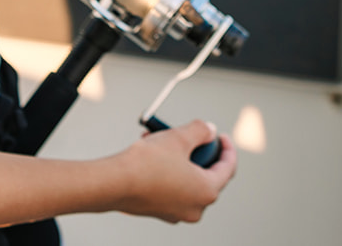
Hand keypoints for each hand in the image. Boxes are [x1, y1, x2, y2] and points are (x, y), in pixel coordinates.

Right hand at [111, 120, 237, 222]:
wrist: (113, 182)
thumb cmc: (145, 164)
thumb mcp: (178, 137)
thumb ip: (200, 130)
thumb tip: (208, 130)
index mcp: (207, 191)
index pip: (228, 168)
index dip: (226, 147)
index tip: (221, 137)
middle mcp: (195, 207)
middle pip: (207, 174)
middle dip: (197, 151)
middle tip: (190, 137)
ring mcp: (177, 212)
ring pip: (186, 179)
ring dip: (179, 158)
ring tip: (162, 140)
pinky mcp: (159, 210)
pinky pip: (171, 187)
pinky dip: (167, 171)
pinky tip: (152, 154)